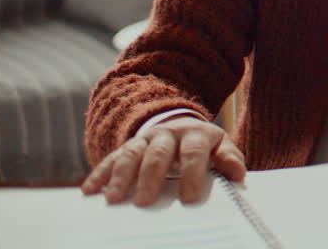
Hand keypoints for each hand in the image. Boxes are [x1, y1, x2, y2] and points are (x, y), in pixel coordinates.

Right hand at [81, 117, 245, 205]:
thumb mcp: (221, 148)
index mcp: (196, 134)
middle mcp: (169, 133)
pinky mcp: (128, 146)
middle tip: (145, 203)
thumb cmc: (205, 146)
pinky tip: (89, 191)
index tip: (189, 199)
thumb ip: (230, 159)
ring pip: (131, 154)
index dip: (192, 174)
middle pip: (158, 153)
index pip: (194, 153)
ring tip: (113, 200)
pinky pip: (111, 158)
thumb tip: (239, 175)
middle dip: (151, 177)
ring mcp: (146, 138)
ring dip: (120, 176)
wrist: (182, 125)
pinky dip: (100, 174)